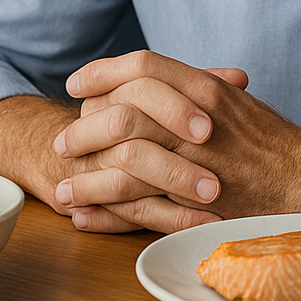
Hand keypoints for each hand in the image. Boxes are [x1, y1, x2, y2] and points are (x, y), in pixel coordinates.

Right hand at [0, 92, 219, 235]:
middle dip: (170, 136)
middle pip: (127, 124)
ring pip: (129, 171)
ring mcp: (95, 162)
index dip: (174, 103)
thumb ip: (196, 85)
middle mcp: (101, 121)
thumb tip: (239, 78)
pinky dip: (170, 218)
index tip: (210, 122)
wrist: (61, 150)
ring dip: (175, 183)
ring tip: (215, 197)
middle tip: (209, 154)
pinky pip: (133, 211)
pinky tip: (203, 223)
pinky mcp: (97, 199)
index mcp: (118, 90)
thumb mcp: (160, 99)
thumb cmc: (128, 122)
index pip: (139, 80)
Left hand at [57, 51, 300, 222]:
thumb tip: (141, 81)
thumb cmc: (265, 139)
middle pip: (123, 112)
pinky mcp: (197, 202)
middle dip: (83, 130)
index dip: (102, 73)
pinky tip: (85, 217)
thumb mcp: (228, 98)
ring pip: (125, 161)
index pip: (142, 65)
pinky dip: (106, 213)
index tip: (76, 86)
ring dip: (87, 178)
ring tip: (65, 190)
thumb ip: (187, 85)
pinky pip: (139, 206)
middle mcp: (198, 118)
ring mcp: (198, 160)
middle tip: (64, 143)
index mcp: (204, 88)